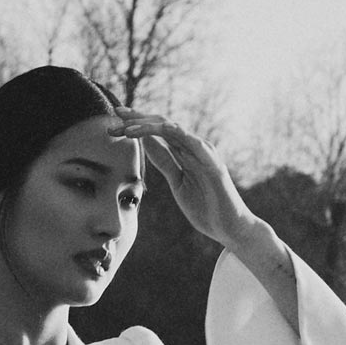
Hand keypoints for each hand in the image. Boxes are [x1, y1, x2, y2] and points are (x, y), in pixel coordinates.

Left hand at [114, 107, 298, 331]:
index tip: (115, 122)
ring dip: (149, 126)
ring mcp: (204, 154)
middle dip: (137, 119)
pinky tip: (157, 130)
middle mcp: (194, 147)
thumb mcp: (177, 182)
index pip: (158, 131)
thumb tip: (146, 143)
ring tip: (127, 128)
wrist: (230, 227)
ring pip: (174, 130)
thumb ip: (165, 162)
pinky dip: (175, 135)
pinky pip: (193, 144)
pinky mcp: (213, 165)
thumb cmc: (206, 207)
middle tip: (115, 116)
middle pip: (163, 124)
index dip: (136, 124)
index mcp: (185, 152)